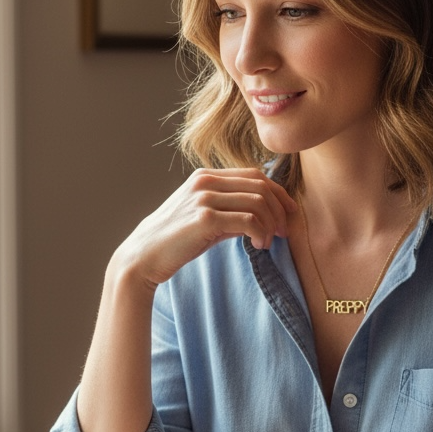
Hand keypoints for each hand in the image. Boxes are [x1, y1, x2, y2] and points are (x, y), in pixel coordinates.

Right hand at [117, 168, 296, 289]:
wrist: (144, 256)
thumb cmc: (176, 241)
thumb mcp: (205, 219)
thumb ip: (231, 211)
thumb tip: (263, 216)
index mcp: (205, 176)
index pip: (255, 175)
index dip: (278, 193)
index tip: (288, 214)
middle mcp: (205, 181)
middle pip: (261, 185)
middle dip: (280, 209)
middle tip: (284, 232)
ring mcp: (204, 197)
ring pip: (258, 202)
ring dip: (271, 224)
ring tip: (268, 242)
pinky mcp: (205, 218)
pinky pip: (248, 220)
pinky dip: (261, 233)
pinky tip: (258, 246)